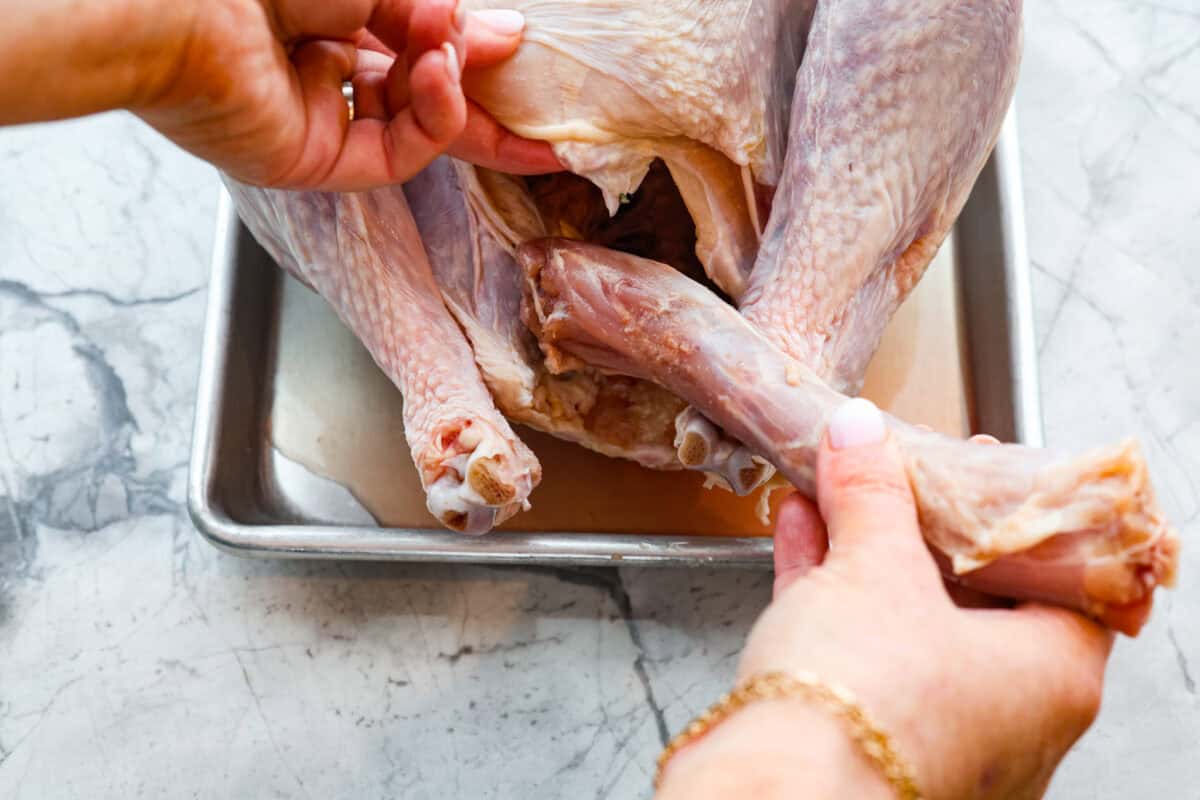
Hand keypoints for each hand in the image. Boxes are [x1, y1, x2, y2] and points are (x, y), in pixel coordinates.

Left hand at [1, 0, 559, 188]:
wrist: (180, 3)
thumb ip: (436, 15)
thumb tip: (501, 34)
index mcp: (325, 18)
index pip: (414, 48)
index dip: (470, 53)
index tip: (521, 50)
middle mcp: (322, 71)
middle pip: (424, 96)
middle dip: (486, 97)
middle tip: (545, 105)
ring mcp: (321, 120)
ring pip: (418, 125)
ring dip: (452, 91)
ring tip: (455, 57)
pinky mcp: (318, 162)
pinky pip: (399, 152)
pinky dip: (432, 118)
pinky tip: (437, 79)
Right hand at [658, 399, 1112, 799]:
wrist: (777, 791)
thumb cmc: (866, 705)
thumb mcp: (878, 565)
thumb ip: (874, 492)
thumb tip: (864, 438)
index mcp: (1050, 676)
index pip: (1061, 578)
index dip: (1019, 517)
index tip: (984, 476)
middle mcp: (1003, 715)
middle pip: (971, 595)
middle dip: (922, 525)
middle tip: (904, 475)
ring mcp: (930, 729)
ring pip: (903, 618)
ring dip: (863, 547)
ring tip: (834, 487)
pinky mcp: (863, 734)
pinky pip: (854, 645)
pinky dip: (827, 586)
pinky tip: (797, 529)